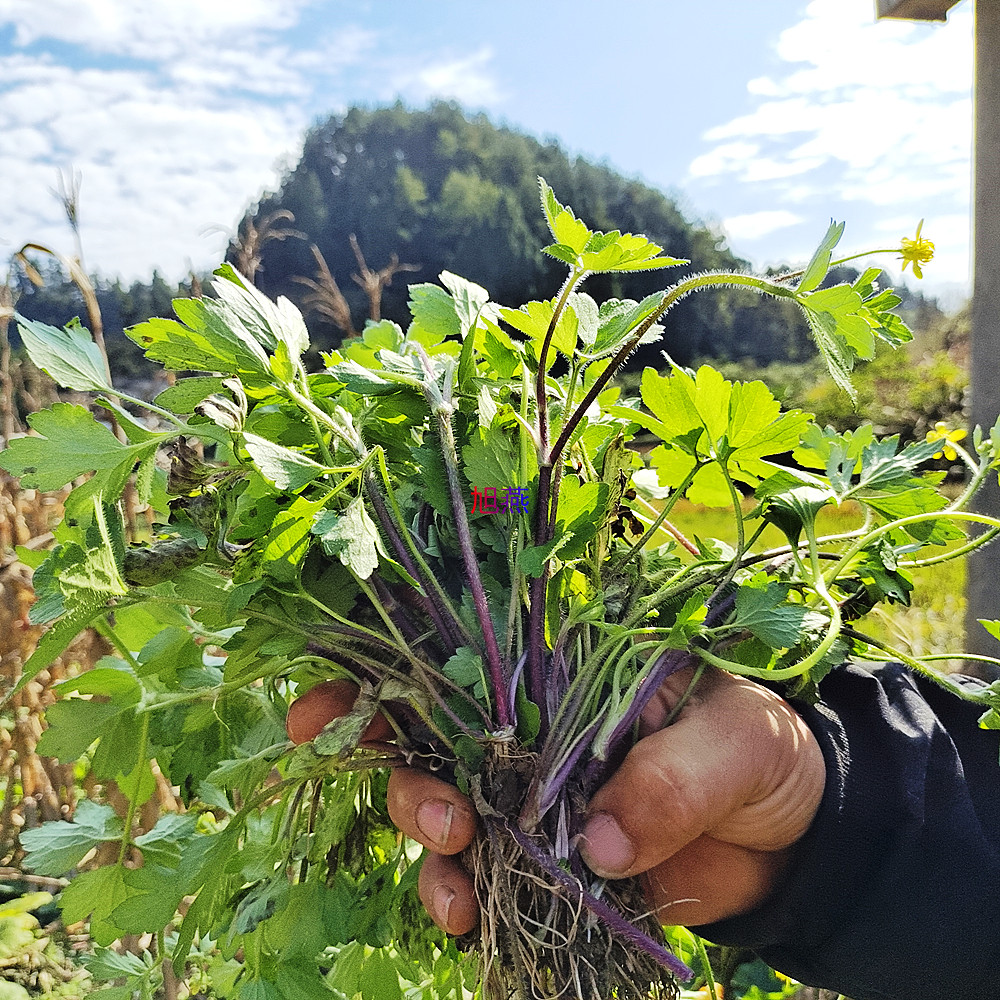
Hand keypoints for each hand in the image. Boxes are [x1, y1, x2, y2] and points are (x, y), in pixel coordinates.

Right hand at [288, 668, 825, 932]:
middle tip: (441, 821)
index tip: (320, 715)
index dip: (380, 678)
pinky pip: (483, 878)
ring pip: (445, 812)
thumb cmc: (767, 755)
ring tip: (454, 883)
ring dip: (428, 848)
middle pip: (431, 740)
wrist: (796, 839)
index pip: (460, 659)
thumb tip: (593, 846)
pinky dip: (461, 899)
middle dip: (405, 777)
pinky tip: (465, 921)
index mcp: (563, 674)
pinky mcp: (546, 861)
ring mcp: (532, 797)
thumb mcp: (736, 743)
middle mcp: (531, 729)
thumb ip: (670, 779)